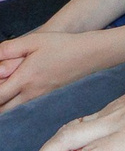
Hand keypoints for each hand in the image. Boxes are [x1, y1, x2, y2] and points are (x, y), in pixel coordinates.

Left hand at [0, 27, 115, 114]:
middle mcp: (31, 92)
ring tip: (3, 94)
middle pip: (3, 109)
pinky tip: (13, 96)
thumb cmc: (62, 45)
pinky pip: (25, 106)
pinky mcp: (48, 96)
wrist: (91, 53)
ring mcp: (40, 97)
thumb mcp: (33, 41)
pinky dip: (14, 105)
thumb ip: (8, 49)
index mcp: (25, 79)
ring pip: (14, 110)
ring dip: (3, 106)